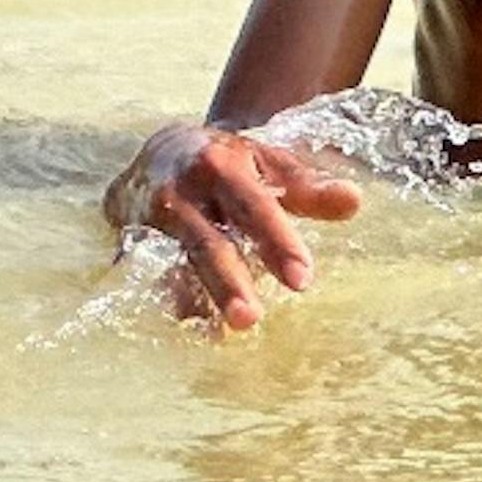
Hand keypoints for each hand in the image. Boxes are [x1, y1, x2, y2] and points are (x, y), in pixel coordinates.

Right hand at [107, 120, 360, 332]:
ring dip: (194, 298)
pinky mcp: (128, 239)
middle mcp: (179, 191)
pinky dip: (168, 299)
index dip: (276, 242)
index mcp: (219, 165)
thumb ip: (308, 187)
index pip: (252, 207)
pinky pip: (148, 274)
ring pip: (173, 263)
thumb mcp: (268, 163)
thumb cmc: (229, 163)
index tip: (301, 279)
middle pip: (206, 241)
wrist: (162, 148)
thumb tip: (354, 201)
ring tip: (218, 333)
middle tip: (250, 319)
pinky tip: (193, 325)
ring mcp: (148, 217)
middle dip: (226, 280)